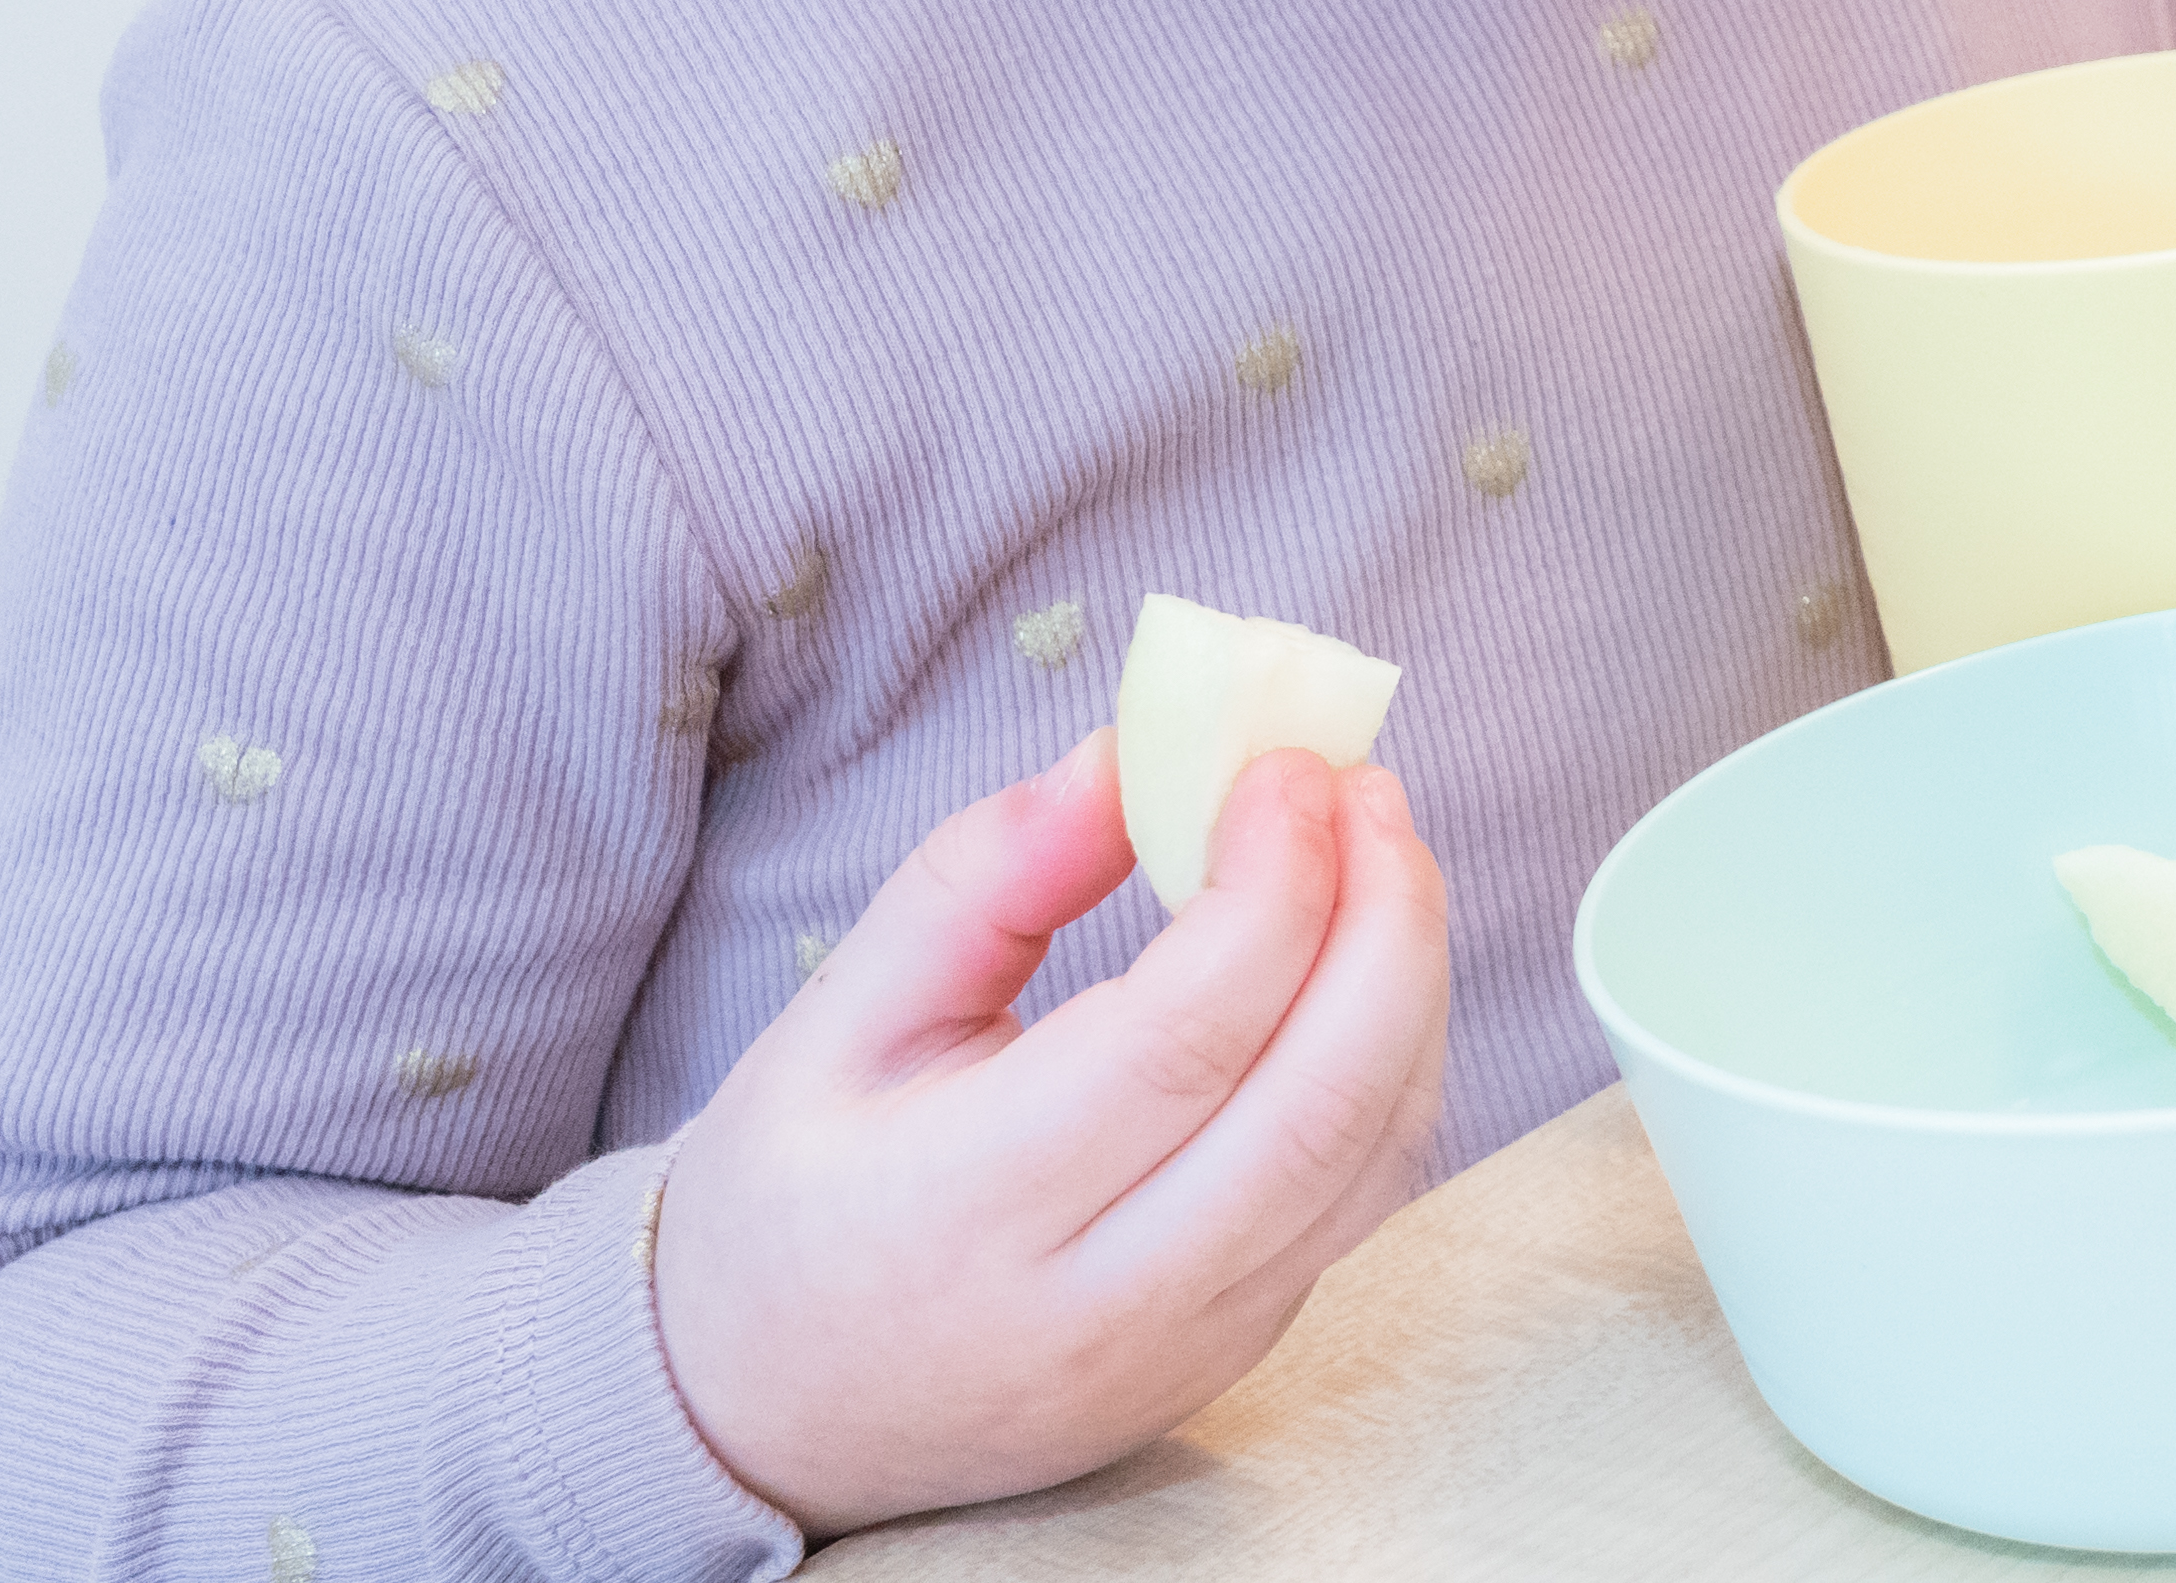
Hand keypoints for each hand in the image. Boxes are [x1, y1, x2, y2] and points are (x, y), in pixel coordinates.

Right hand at [651, 732, 1451, 1535]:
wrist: (764, 1419)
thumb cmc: (787, 1205)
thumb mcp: (833, 1023)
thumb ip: (977, 881)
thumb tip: (1126, 757)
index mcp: (968, 1212)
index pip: (1180, 1040)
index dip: (1266, 886)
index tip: (1284, 768)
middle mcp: (1099, 1302)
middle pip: (1317, 1108)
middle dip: (1382, 922)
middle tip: (1364, 789)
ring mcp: (1183, 1347)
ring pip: (1369, 1159)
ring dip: (1412, 986)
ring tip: (1380, 852)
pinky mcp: (1233, 1358)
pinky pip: (1363, 1205)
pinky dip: (1396, 1068)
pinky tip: (1368, 967)